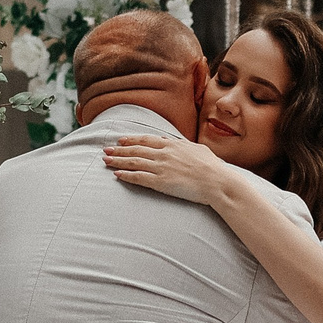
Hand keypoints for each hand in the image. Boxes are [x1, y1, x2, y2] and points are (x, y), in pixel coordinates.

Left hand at [104, 136, 233, 206]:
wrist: (217, 181)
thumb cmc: (212, 167)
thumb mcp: (197, 149)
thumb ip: (181, 145)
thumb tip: (171, 140)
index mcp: (172, 145)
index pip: (146, 140)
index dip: (132, 140)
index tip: (121, 140)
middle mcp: (164, 154)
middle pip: (136, 150)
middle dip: (119, 150)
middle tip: (106, 150)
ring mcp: (161, 168)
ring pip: (134, 162)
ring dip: (118, 161)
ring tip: (105, 161)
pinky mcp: (161, 182)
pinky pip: (139, 178)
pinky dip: (126, 176)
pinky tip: (117, 175)